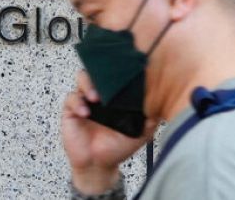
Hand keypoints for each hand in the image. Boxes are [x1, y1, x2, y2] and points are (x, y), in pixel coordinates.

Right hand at [61, 70, 157, 193]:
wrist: (99, 165)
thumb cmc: (118, 146)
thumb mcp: (139, 133)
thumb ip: (150, 119)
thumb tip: (163, 104)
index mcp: (114, 96)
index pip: (114, 75)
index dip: (118, 70)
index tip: (125, 70)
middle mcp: (99, 94)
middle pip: (97, 70)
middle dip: (102, 71)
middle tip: (108, 82)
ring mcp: (84, 100)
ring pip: (82, 78)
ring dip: (88, 84)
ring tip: (96, 97)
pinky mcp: (71, 111)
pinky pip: (71, 99)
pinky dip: (77, 103)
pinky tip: (85, 112)